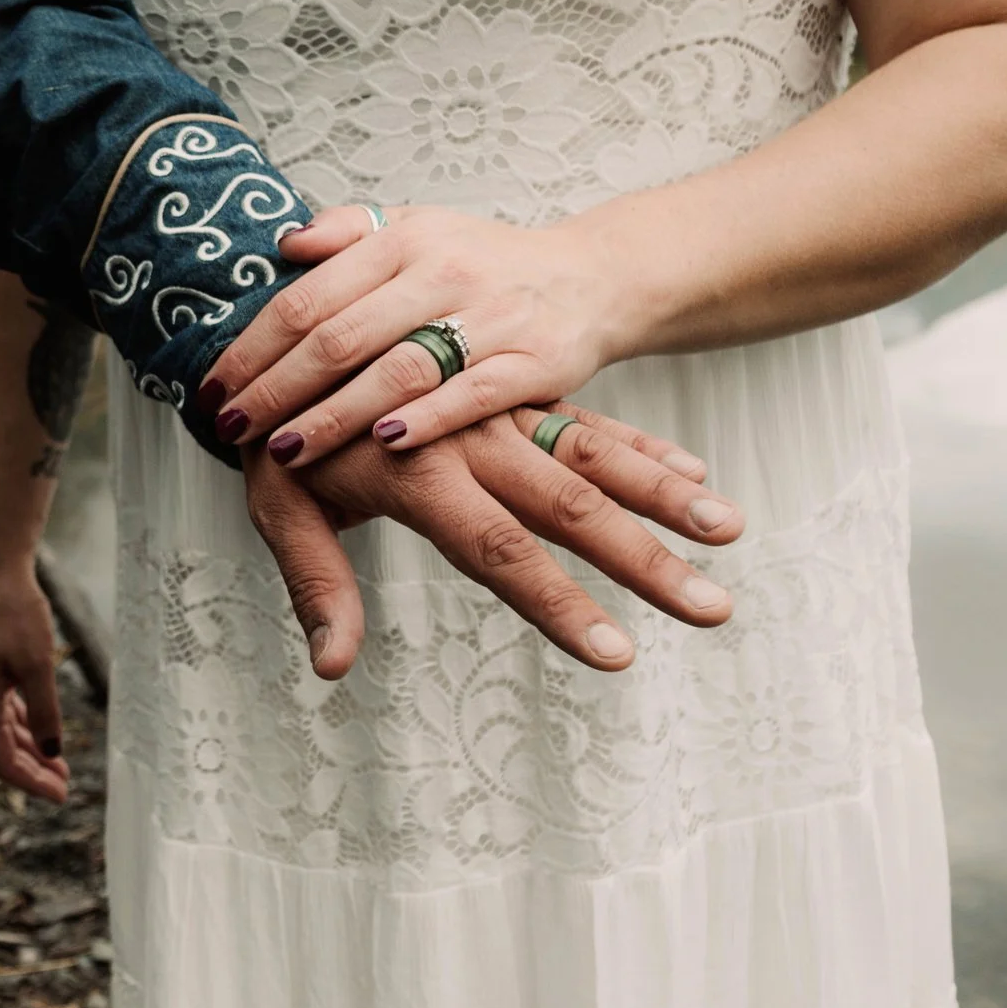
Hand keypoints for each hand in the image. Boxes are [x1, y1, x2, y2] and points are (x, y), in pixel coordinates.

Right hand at [0, 563, 71, 803]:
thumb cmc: (16, 614)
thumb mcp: (38, 664)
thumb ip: (45, 710)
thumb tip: (53, 751)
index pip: (1, 759)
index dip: (30, 781)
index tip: (60, 795)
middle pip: (0, 751)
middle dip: (33, 772)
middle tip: (65, 788)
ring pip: (3, 734)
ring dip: (31, 752)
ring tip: (60, 769)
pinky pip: (5, 714)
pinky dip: (26, 729)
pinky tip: (44, 736)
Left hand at [202, 205, 633, 466]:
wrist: (593, 277)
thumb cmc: (485, 264)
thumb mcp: (418, 229)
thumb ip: (348, 234)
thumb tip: (283, 244)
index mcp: (403, 241)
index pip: (309, 298)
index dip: (254, 347)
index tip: (212, 387)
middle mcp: (443, 273)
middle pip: (341, 337)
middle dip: (277, 388)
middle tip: (229, 428)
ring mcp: (490, 318)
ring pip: (398, 369)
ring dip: (335, 415)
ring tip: (285, 450)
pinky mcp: (534, 361)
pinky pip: (471, 394)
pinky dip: (426, 421)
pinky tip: (383, 445)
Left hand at [246, 403, 745, 678]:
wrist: (285, 341)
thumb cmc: (275, 437)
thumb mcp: (276, 506)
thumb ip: (314, 582)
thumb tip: (333, 666)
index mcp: (416, 471)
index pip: (498, 550)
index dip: (557, 605)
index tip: (616, 655)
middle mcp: (468, 439)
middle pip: (569, 505)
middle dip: (645, 559)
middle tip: (714, 608)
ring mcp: (496, 415)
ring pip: (592, 455)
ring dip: (663, 496)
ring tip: (731, 531)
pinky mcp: (509, 399)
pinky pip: (585, 422)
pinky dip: (640, 448)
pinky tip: (696, 473)